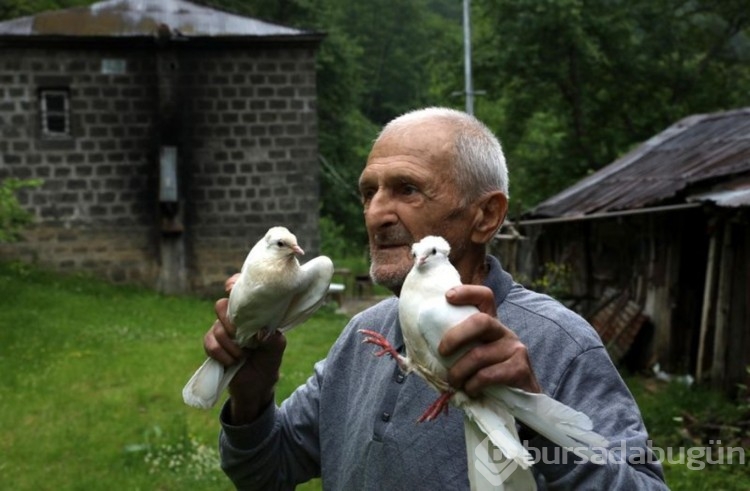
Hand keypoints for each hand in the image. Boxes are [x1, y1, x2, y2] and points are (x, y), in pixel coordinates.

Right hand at [203, 274, 286, 423]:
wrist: (257, 386)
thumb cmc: (269, 361)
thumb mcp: (277, 349)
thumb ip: (273, 339)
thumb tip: (261, 332)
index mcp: (252, 313)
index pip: (240, 290)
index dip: (234, 284)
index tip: (230, 287)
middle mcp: (235, 318)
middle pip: (221, 305)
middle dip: (229, 321)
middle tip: (241, 335)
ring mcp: (222, 331)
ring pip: (215, 327)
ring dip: (229, 344)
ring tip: (242, 356)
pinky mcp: (213, 345)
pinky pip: (209, 343)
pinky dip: (220, 353)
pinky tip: (231, 361)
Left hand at [438, 285, 540, 396]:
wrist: (519, 402)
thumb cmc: (486, 378)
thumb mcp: (470, 359)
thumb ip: (452, 351)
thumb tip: (412, 352)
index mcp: (490, 326)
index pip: (484, 297)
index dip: (467, 292)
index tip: (447, 297)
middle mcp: (504, 332)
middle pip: (481, 321)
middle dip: (455, 336)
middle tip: (442, 352)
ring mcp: (514, 349)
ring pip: (479, 354)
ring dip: (459, 372)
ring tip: (454, 382)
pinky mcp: (520, 368)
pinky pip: (488, 375)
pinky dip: (473, 385)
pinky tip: (470, 390)